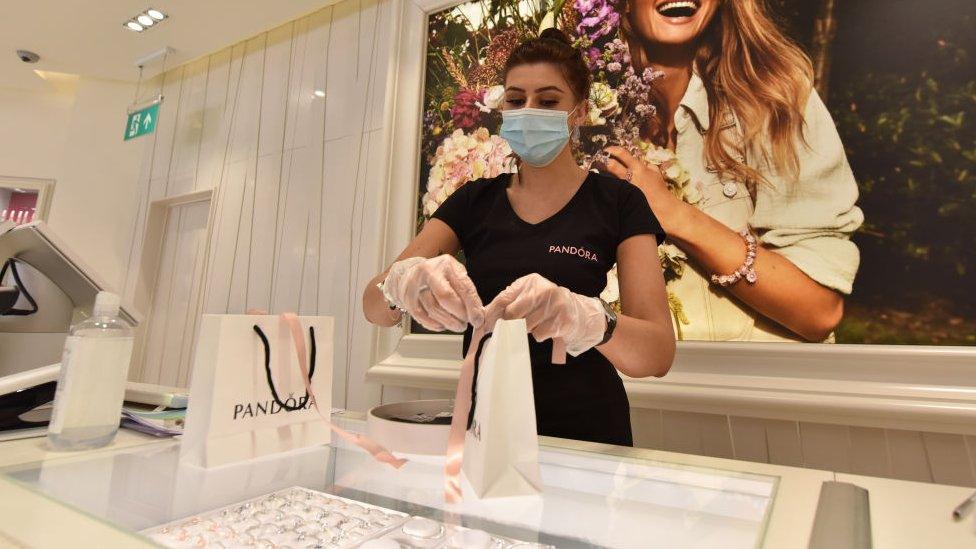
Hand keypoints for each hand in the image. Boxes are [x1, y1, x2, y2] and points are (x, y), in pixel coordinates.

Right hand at [382, 255, 484, 331]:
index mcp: (447, 264)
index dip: (472, 307)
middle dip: (459, 315)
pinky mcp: (406, 296)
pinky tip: (441, 325)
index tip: (478, 319)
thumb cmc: (438, 274)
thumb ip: (467, 292)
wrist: (411, 271)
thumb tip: (478, 314)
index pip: (463, 287)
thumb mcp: (456, 275)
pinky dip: (433, 324)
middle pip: (445, 297)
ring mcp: (415, 283)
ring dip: (448, 322)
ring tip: (456, 325)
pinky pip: (420, 315)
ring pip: (433, 308)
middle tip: (465, 324)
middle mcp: (429, 271)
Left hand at [487, 273, 605, 356]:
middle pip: (513, 314)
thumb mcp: (527, 296)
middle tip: (512, 327)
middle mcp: (544, 290)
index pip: (504, 298)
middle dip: (509, 324)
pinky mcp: (562, 321)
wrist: (576, 311)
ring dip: (526, 329)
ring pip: (525, 326)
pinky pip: (538, 335)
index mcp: (531, 281)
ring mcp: (555, 306)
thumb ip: (506, 303)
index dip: (491, 314)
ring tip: (536, 322)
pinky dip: (539, 334)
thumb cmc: (545, 305)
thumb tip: (482, 317)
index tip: (483, 326)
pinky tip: (546, 327)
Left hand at [599, 146, 668, 194]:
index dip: (614, 150)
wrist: (660, 203)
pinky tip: (610, 183)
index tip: (608, 149)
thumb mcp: (656, 172)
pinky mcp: (625, 193)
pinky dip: (613, 182)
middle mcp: (631, 176)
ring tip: (602, 168)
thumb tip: (643, 162)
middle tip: (601, 158)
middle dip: (605, 161)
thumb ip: (648, 165)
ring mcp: (627, 185)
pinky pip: (617, 185)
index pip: (623, 154)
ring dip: (607, 171)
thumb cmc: (659, 187)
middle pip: (613, 166)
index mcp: (639, 167)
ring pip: (613, 176)